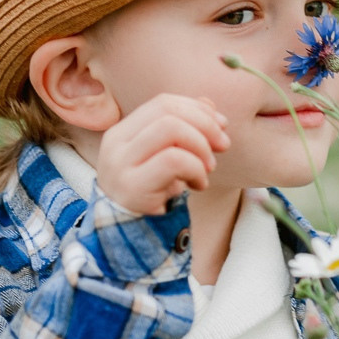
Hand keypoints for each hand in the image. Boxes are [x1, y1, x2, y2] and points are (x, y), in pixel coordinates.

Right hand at [93, 94, 230, 214]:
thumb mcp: (168, 157)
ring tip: (208, 169)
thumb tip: (209, 105)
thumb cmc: (152, 193)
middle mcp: (116, 142)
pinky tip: (198, 185)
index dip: (197, 109)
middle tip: (223, 145)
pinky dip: (196, 169)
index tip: (221, 125)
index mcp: (123, 131)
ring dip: (200, 147)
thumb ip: (184, 130)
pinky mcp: (131, 186)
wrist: (126, 235)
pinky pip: (173, 160)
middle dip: (205, 124)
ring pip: (170, 129)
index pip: (163, 103)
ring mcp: (120, 164)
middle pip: (167, 111)